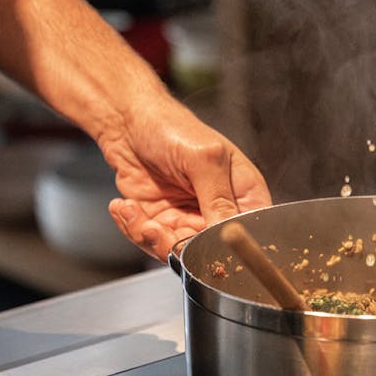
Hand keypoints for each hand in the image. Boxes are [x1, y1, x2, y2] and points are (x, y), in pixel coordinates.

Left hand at [102, 97, 271, 261]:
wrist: (127, 123)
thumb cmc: (171, 127)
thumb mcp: (203, 158)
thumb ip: (219, 198)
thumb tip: (227, 233)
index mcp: (244, 194)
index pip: (250, 235)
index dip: (228, 247)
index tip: (200, 244)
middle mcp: (219, 211)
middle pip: (210, 252)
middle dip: (177, 245)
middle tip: (154, 228)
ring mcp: (190, 219)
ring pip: (178, 253)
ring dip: (150, 238)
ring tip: (132, 211)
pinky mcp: (162, 223)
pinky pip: (152, 243)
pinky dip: (134, 229)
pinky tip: (125, 206)